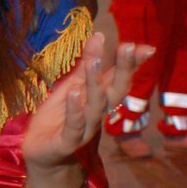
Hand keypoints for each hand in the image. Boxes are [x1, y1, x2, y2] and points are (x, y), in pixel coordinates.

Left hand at [23, 33, 153, 173]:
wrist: (41, 152)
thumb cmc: (58, 118)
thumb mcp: (70, 86)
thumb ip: (85, 65)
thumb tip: (99, 35)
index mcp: (99, 100)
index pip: (119, 79)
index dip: (131, 64)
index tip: (145, 47)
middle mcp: (97, 114)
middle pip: (115, 91)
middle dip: (122, 70)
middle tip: (128, 47)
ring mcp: (84, 129)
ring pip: (95, 107)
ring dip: (94, 84)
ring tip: (92, 63)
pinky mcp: (67, 142)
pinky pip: (74, 126)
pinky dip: (74, 110)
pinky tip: (73, 93)